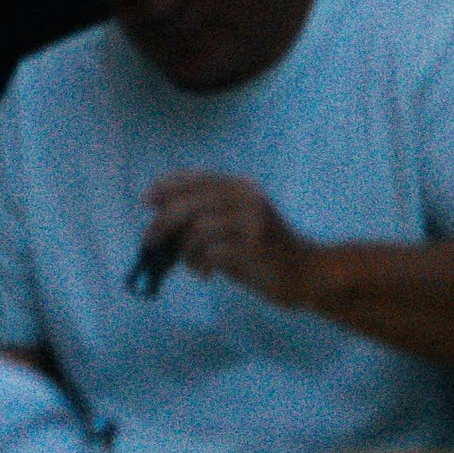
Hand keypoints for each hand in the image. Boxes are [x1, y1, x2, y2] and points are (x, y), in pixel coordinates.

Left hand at [139, 171, 317, 311]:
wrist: (306, 274)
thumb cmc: (265, 254)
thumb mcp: (236, 228)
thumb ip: (207, 220)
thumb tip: (161, 224)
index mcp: (241, 187)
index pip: (197, 178)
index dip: (168, 185)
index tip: (147, 200)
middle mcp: (246, 197)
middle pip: (190, 202)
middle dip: (163, 222)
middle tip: (150, 242)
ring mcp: (251, 220)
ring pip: (197, 228)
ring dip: (184, 251)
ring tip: (193, 265)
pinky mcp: (253, 246)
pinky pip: (210, 252)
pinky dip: (199, 264)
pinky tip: (206, 273)